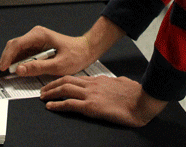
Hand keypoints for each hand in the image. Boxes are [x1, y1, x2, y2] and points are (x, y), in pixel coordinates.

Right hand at [0, 26, 91, 78]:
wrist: (85, 50)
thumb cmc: (76, 55)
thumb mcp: (58, 65)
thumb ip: (38, 67)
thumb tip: (20, 70)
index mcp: (39, 35)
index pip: (17, 44)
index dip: (7, 57)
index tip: (3, 69)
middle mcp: (36, 35)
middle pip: (14, 46)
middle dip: (7, 59)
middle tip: (2, 73)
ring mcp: (36, 40)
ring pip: (17, 50)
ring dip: (12, 61)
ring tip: (8, 74)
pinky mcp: (37, 46)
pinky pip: (23, 53)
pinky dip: (18, 62)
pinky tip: (17, 70)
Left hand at [41, 75, 167, 127]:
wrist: (143, 101)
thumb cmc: (136, 94)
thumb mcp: (123, 83)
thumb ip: (115, 83)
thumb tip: (116, 83)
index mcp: (99, 80)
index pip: (76, 78)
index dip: (63, 80)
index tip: (55, 84)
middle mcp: (93, 85)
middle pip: (66, 80)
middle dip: (52, 85)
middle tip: (43, 90)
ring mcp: (91, 94)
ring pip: (65, 89)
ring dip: (51, 93)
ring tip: (42, 97)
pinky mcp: (92, 106)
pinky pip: (70, 104)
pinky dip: (57, 105)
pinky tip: (50, 107)